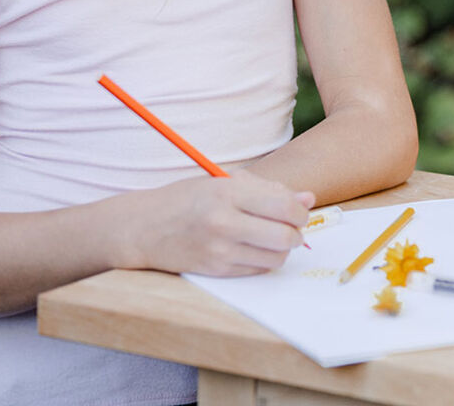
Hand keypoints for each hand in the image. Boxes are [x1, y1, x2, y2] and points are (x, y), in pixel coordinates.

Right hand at [118, 172, 313, 276]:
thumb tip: (309, 198)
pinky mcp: (216, 271)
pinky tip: (253, 247)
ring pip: (275, 258)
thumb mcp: (225, 182)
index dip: (300, 211)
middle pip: (284, 237)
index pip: (284, 207)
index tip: (299, 210)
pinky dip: (264, 260)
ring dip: (283, 249)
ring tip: (272, 237)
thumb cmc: (188, 199)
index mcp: (227, 193)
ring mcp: (219, 250)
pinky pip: (257, 270)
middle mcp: (223, 223)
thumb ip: (268, 190)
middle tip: (292, 227)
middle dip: (297, 233)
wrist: (144, 227)